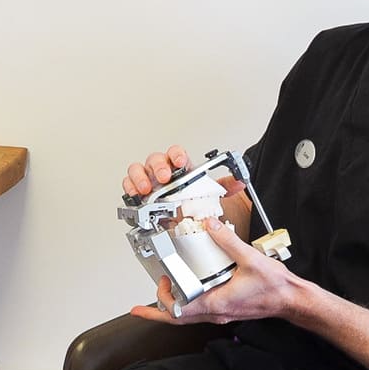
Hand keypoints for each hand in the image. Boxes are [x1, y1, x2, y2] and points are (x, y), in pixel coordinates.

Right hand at [122, 146, 247, 204]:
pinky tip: (134, 195)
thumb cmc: (193, 199)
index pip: (175, 153)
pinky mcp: (138, 195)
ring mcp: (148, 182)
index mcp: (178, 167)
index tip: (180, 162)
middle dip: (158, 167)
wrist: (185, 216)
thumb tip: (240, 181)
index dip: (176, 154)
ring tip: (146, 188)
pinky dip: (129, 189)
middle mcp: (162, 172)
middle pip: (155, 159)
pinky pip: (129, 186)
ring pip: (137, 170)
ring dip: (140, 177)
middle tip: (164, 178)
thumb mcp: (212, 193)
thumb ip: (226, 185)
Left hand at [128, 218, 305, 325]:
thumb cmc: (275, 287)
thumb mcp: (250, 259)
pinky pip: (199, 312)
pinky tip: (187, 292)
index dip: (163, 302)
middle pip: (179, 319)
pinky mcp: (226, 309)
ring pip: (188, 317)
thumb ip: (228, 241)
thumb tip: (210, 227)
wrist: (291, 299)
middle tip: (147, 301)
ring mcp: (221, 313)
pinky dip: (187, 304)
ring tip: (162, 294)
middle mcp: (216, 313)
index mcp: (218, 303)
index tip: (156, 290)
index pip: (180, 311)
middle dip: (159, 311)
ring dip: (173, 307)